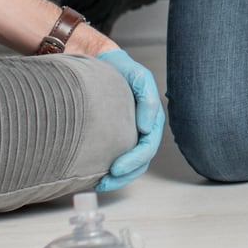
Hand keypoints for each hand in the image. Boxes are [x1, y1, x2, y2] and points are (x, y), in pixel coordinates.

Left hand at [94, 47, 164, 191]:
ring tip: (101, 184)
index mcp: (151, 118)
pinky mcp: (115, 137)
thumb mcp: (138, 77)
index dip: (134, 160)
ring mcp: (130, 134)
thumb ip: (147, 99)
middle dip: (125, 174)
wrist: (102, 62)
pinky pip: (116, 158)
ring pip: (130, 165)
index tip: (116, 168)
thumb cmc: (121, 69)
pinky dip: (109, 171)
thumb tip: (146, 128)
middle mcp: (142, 129)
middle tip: (106, 180)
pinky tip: (96, 175)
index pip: (148, 146)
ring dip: (118, 178)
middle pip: (140, 161)